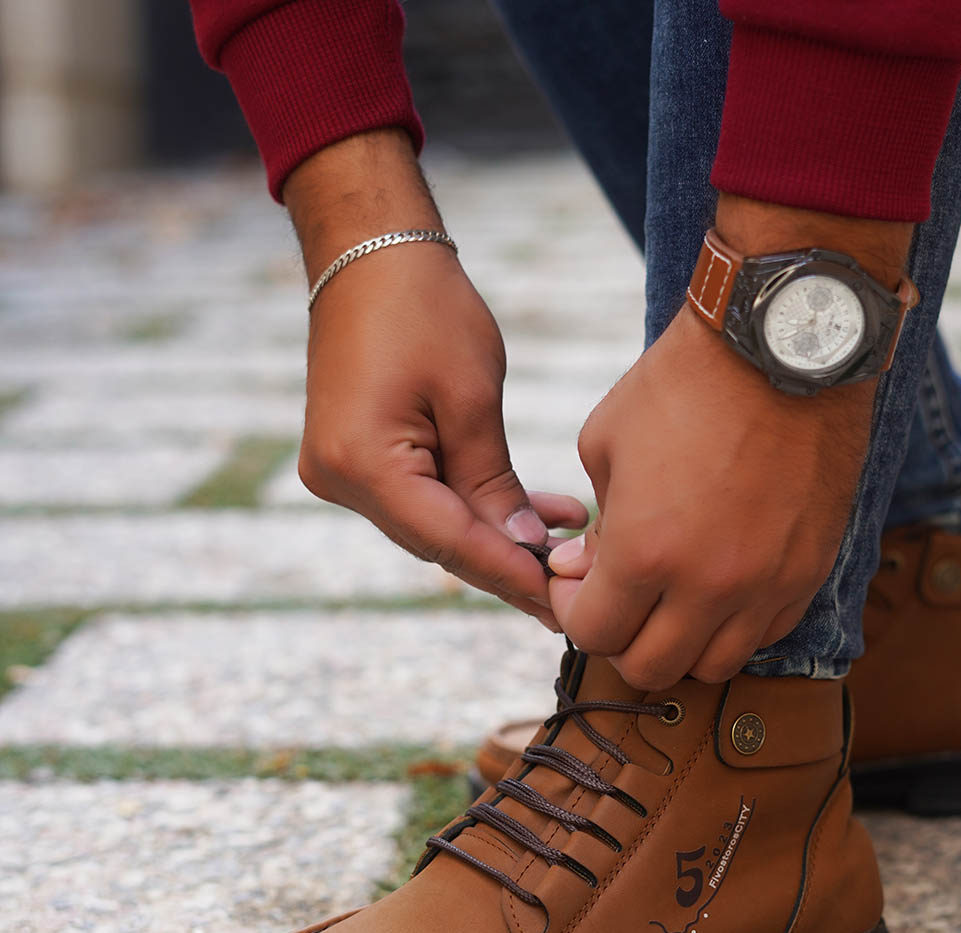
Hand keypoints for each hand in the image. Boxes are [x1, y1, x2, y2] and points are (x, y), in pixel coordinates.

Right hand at [285, 132, 586, 625]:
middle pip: (439, 541)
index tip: (561, 603)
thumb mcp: (473, 400)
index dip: (510, 573)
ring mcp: (340, 472)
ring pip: (434, 524)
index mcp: (363, 465)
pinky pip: (422, 497)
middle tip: (573, 587)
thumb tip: (523, 548)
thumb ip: (494, 484)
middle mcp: (339, 480)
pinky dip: (473, 504)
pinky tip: (534, 510)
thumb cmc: (425, 309)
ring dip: (497, 531)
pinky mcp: (355, 458)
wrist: (370, 254)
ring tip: (567, 534)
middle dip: (508, 561)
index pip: (450, 541)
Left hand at [547, 195, 912, 688]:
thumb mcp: (605, 443)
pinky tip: (720, 581)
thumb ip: (593, 523)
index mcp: (644, 554)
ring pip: (713, 666)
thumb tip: (584, 569)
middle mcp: (708, 587)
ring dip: (680, 642)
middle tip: (619, 597)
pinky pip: (765, 635)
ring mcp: (766, 586)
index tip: (577, 582)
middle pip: (650, 669)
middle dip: (621, 639)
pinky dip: (734, 624)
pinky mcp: (809, 573)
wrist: (783, 344)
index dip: (573, 612)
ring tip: (671, 595)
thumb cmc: (683, 384)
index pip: (593, 635)